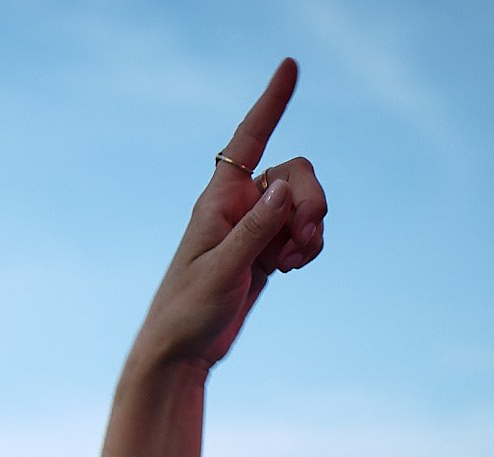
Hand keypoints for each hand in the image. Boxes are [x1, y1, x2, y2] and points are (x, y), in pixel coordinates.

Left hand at [131, 59, 325, 372]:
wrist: (181, 354)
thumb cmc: (186, 312)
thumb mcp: (221, 270)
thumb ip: (254, 229)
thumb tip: (284, 187)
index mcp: (218, 199)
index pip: (249, 139)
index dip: (271, 102)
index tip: (290, 65)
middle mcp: (238, 204)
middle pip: (297, 174)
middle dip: (312, 202)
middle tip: (303, 239)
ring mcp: (255, 226)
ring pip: (305, 204)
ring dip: (312, 229)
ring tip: (291, 263)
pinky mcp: (266, 250)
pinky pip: (303, 232)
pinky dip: (308, 246)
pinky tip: (290, 269)